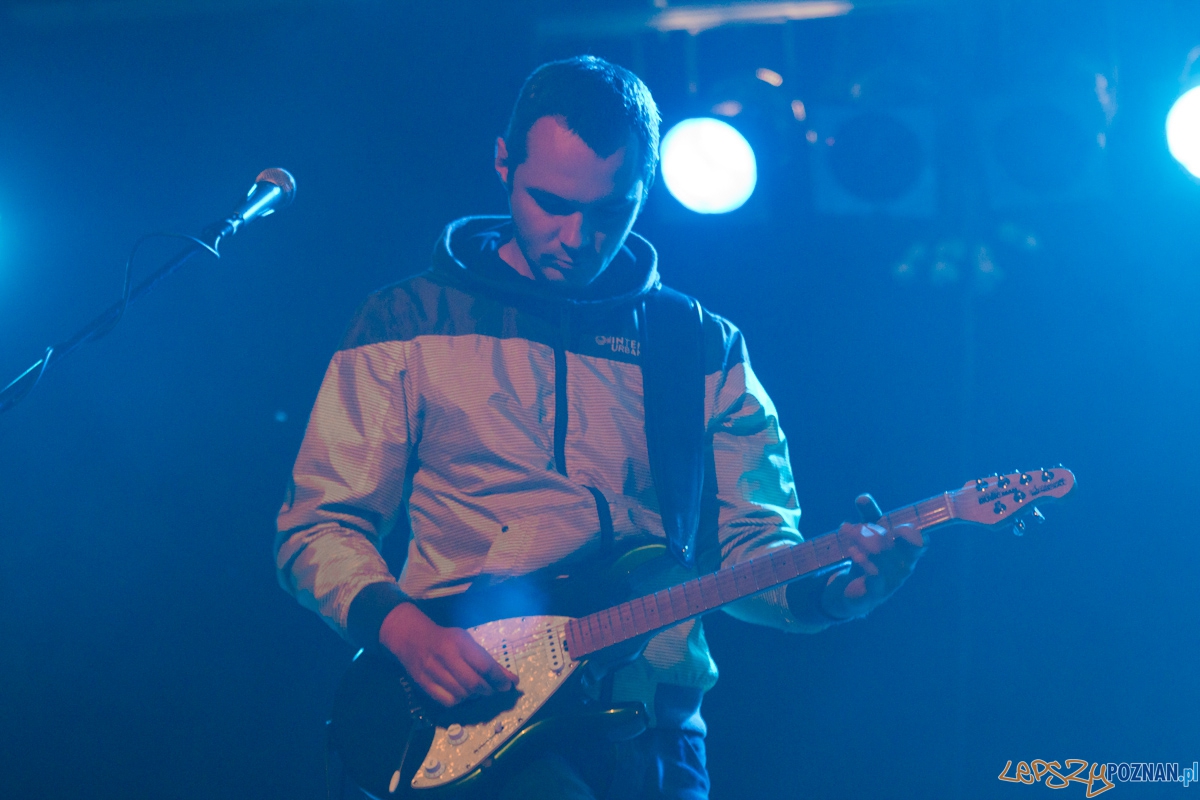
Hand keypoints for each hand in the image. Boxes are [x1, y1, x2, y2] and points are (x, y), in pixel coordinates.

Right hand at [378, 602, 518, 706]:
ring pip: (461, 695)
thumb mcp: (468, 642)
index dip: (499, 679)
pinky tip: (462, 694)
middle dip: (488, 690)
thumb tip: (510, 679)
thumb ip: (488, 660)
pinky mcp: (424, 684)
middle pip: (473, 684)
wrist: (413, 638)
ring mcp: (432, 671)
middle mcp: (446, 656)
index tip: (508, 685)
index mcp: (460, 643)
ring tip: (477, 690)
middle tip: (492, 689)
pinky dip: (459, 701)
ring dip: (474, 696)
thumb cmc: (446, 640)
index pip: (485, 665)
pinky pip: (448, 701)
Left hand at [820, 493, 926, 620]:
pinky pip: (874, 578)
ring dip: (863, 543)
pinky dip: (864, 563)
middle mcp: (902, 569)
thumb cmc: (867, 559)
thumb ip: (868, 516)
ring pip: (882, 559)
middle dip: (874, 533)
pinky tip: (853, 553)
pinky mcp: (874, 596)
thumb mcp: (868, 536)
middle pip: (893, 547)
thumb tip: (862, 497)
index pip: (918, 544)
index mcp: (906, 554)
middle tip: (856, 527)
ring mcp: (890, 584)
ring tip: (848, 534)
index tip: (898, 527)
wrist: (849, 592)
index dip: (912, 535)